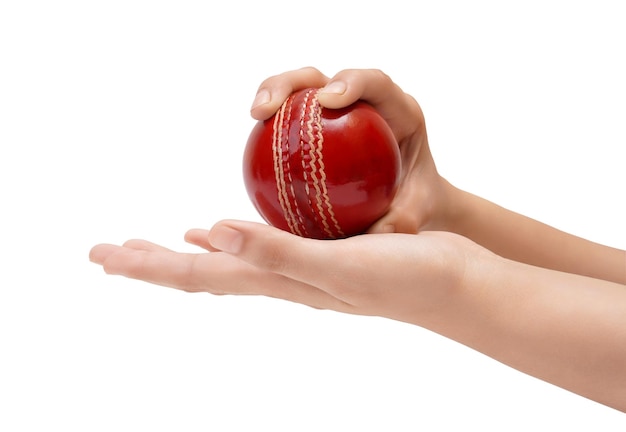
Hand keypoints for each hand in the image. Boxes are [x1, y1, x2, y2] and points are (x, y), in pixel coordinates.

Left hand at [89, 220, 480, 324]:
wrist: (451, 283)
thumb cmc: (405, 278)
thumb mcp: (337, 266)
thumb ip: (275, 253)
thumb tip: (211, 234)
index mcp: (277, 281)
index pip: (197, 276)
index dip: (147, 266)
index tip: (103, 257)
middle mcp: (280, 278)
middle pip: (201, 271)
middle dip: (152, 261)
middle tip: (108, 254)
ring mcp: (299, 267)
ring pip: (227, 259)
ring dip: (187, 253)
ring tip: (160, 243)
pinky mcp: (320, 252)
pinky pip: (260, 244)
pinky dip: (232, 237)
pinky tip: (226, 230)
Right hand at [249, 67, 448, 233]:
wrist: (408, 201)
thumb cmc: (415, 202)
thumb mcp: (416, 213)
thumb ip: (402, 219)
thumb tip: (379, 234)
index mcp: (398, 110)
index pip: (374, 83)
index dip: (351, 81)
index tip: (328, 100)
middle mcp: (363, 103)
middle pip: (322, 78)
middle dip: (291, 82)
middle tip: (269, 107)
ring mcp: (335, 113)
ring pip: (297, 92)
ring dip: (270, 95)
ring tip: (255, 115)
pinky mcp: (314, 126)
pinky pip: (287, 125)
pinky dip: (268, 133)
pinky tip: (251, 156)